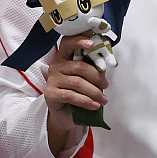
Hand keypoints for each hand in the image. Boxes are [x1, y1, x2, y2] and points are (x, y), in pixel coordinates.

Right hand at [45, 35, 108, 155]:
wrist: (66, 115)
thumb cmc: (78, 94)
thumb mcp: (87, 80)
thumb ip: (94, 69)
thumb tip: (104, 64)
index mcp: (64, 58)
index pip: (68, 43)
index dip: (79, 41)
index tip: (92, 43)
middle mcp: (56, 66)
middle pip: (79, 66)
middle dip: (96, 77)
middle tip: (105, 85)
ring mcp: (52, 80)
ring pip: (77, 82)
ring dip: (94, 92)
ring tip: (103, 99)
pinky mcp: (51, 94)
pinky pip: (71, 96)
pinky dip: (86, 101)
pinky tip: (94, 105)